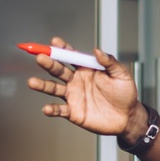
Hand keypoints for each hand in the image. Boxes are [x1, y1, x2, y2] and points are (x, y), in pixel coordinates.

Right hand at [26, 37, 143, 139]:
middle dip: (49, 63)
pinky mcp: (73, 112)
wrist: (127, 117)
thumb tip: (97, 50)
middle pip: (58, 70)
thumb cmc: (125, 94)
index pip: (71, 56)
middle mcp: (76, 81)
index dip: (62, 49)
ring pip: (53, 88)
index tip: (54, 42)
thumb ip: (110, 62)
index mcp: (86, 69)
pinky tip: (46, 108)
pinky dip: (52, 109)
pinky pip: (60, 110)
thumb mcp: (122, 75)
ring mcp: (73, 96)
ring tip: (32, 82)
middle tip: (40, 57)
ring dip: (42, 85)